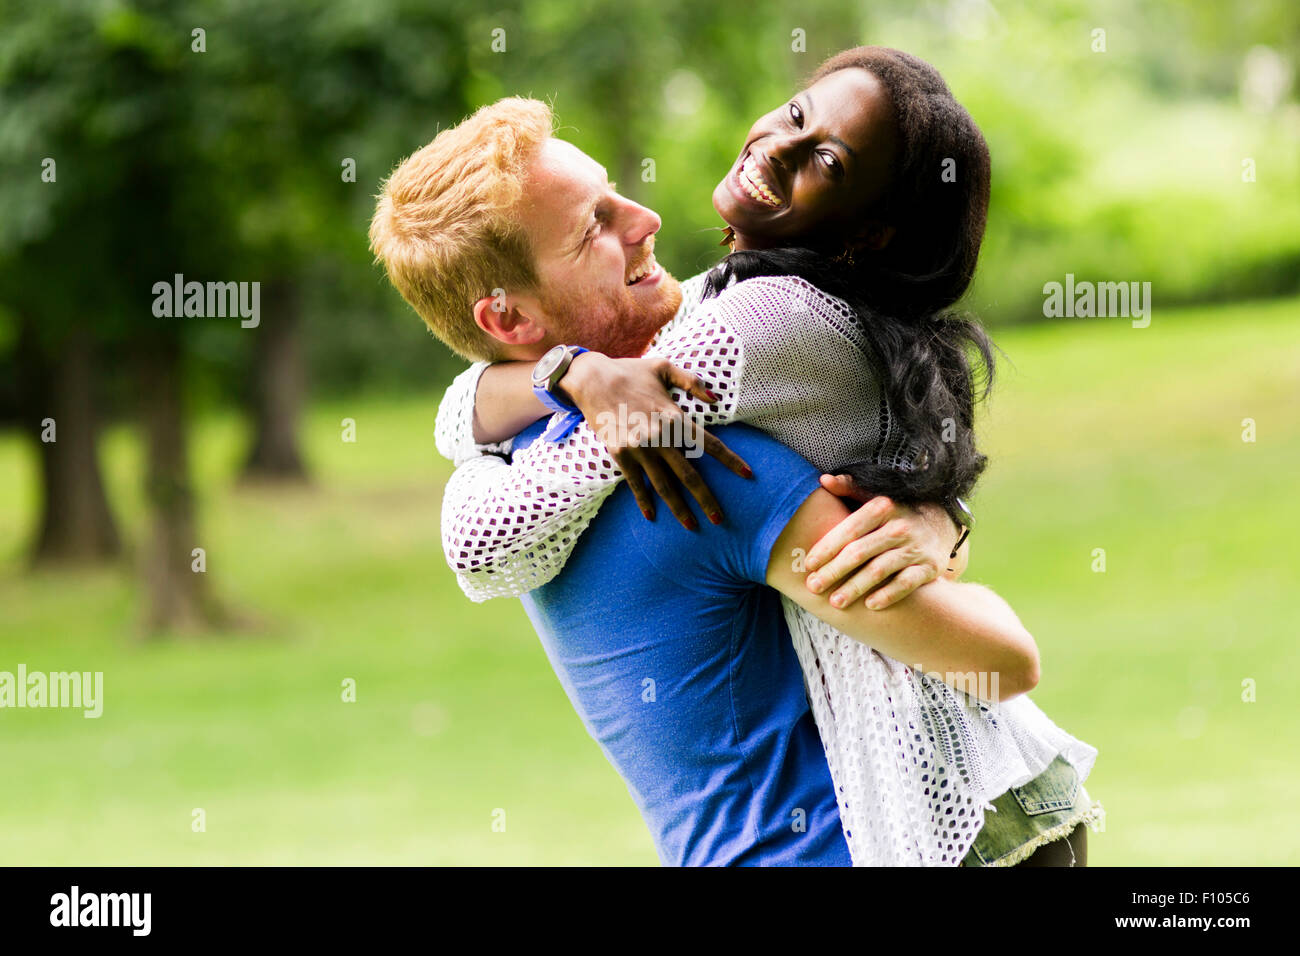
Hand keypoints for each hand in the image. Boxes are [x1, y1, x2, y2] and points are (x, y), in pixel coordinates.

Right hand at [561, 352, 752, 528]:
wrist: (591, 379)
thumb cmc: (630, 371)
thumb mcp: (664, 368)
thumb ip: (693, 382)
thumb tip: (716, 399)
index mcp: (674, 416)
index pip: (709, 444)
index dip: (730, 461)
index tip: (748, 475)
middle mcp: (659, 436)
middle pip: (689, 474)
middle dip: (706, 499)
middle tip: (720, 519)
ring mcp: (638, 448)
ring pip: (663, 485)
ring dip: (678, 508)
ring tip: (691, 526)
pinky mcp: (619, 454)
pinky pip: (636, 483)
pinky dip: (644, 500)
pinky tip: (652, 516)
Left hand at [801, 474, 959, 609]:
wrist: (942, 523)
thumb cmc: (897, 512)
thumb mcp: (876, 496)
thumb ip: (850, 488)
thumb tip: (823, 480)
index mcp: (882, 507)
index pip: (849, 529)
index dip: (827, 547)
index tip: (808, 564)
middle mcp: (899, 527)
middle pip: (860, 552)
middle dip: (834, 571)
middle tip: (813, 587)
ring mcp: (915, 548)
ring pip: (879, 570)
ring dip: (855, 587)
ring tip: (835, 602)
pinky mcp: (929, 567)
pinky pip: (906, 583)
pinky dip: (888, 595)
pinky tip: (869, 606)